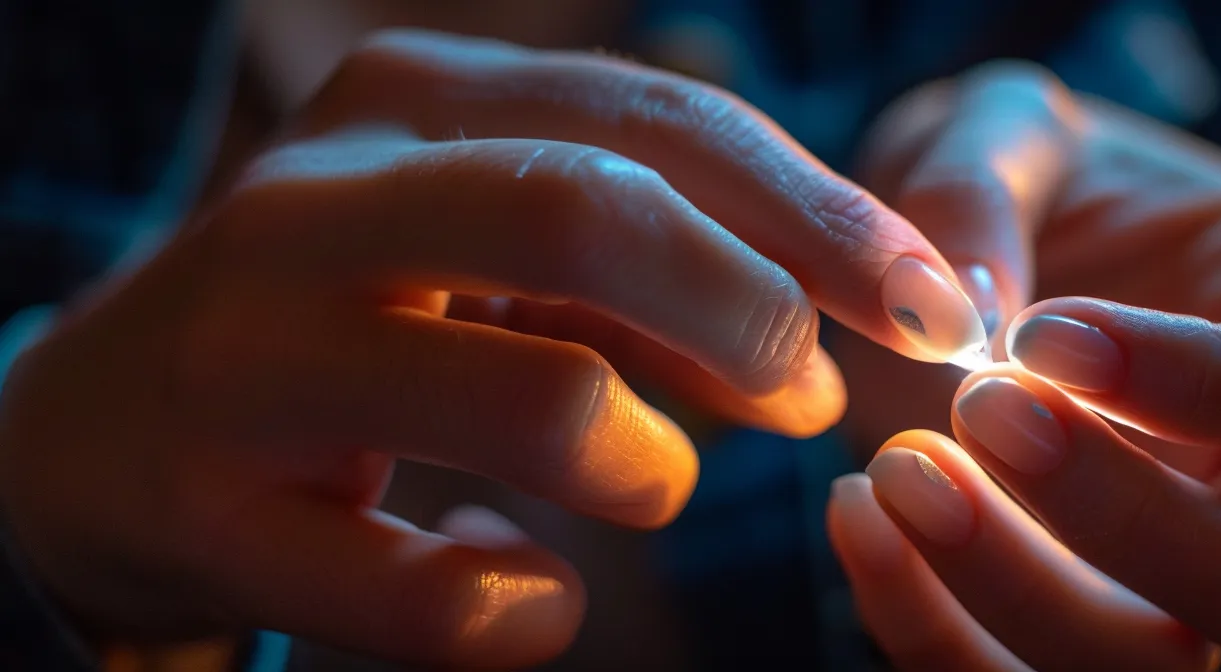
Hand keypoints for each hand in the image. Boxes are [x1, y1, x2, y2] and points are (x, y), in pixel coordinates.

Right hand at [0, 30, 989, 667]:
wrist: (91, 437)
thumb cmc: (349, 326)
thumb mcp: (491, 255)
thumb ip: (652, 271)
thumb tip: (822, 351)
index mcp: (413, 103)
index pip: (664, 128)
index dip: (828, 219)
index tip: (942, 308)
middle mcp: (319, 199)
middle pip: (594, 213)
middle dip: (755, 311)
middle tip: (816, 398)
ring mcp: (250, 354)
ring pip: (529, 400)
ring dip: (646, 464)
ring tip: (651, 482)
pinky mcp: (208, 511)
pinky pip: (428, 592)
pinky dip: (522, 614)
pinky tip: (533, 596)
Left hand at [828, 63, 1220, 667]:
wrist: (962, 243)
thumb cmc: (1016, 174)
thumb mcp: (999, 127)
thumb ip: (981, 185)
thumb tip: (957, 319)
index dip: (1188, 384)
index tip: (1040, 334)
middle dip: (1118, 520)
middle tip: (977, 410)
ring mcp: (1175, 562)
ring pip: (1153, 663)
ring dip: (1012, 585)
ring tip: (893, 470)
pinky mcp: (1071, 609)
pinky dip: (927, 626)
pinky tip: (856, 515)